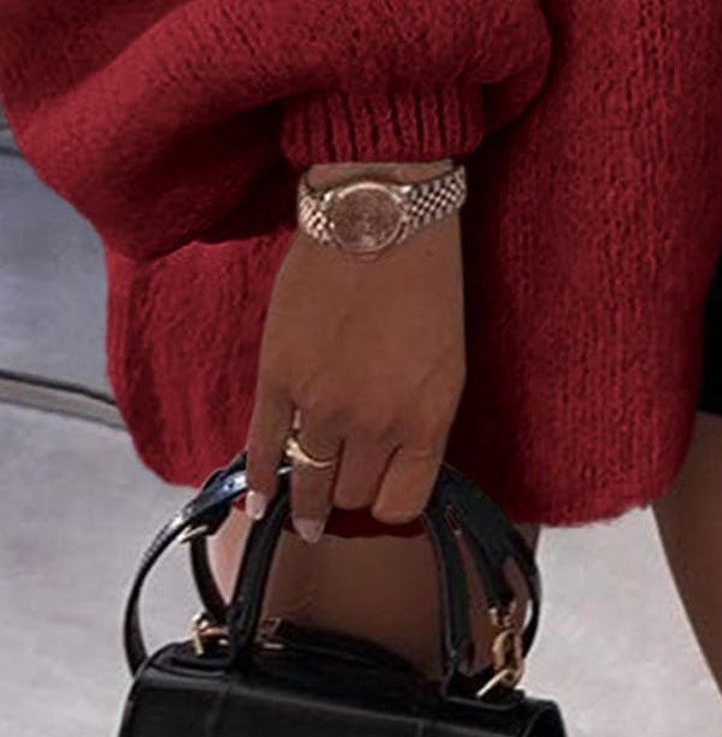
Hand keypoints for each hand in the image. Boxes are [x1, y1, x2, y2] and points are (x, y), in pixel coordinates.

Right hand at [244, 207, 465, 540]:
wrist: (381, 217)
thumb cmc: (426, 277)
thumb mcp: (447, 358)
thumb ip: (420, 415)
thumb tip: (392, 457)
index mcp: (428, 416)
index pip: (404, 501)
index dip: (389, 503)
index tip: (379, 498)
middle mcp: (377, 422)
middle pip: (353, 493)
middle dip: (350, 491)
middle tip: (340, 490)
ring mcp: (324, 405)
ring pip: (310, 481)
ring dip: (306, 500)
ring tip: (304, 518)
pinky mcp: (278, 379)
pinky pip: (264, 449)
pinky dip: (260, 481)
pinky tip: (259, 504)